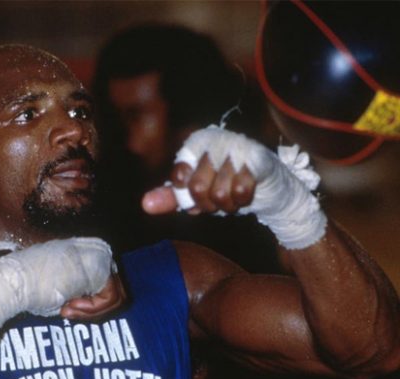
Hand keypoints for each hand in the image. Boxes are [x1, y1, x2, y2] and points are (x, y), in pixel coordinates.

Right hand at [0, 237, 115, 335]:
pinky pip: (111, 296)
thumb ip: (76, 291)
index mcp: (81, 252)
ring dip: (93, 311)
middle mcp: (91, 249)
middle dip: (94, 308)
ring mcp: (97, 254)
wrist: (13, 284)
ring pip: (115, 294)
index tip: (66, 309)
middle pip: (112, 287)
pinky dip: (93, 309)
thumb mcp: (57, 290)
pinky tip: (69, 307)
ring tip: (68, 310)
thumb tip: (91, 304)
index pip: (102, 281)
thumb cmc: (27, 291)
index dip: (89, 303)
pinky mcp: (100, 264)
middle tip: (68, 311)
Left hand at [142, 154, 256, 214]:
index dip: (187, 196)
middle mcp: (214, 140)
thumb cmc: (225, 184)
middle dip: (208, 204)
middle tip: (217, 199)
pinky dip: (242, 200)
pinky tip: (246, 192)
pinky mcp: (257, 157)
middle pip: (197, 188)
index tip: (198, 195)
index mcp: (194, 145)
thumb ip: (170, 196)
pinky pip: (240, 190)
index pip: (178, 178)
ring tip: (233, 196)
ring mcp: (236, 147)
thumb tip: (145, 204)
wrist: (267, 185)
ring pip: (219, 193)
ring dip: (227, 205)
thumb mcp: (195, 191)